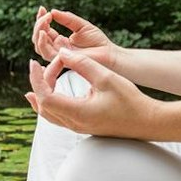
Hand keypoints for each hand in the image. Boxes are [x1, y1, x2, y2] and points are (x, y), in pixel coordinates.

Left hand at [26, 48, 157, 139]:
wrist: (147, 122)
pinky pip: (57, 117)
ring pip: (48, 114)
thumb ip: (82, 64)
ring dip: (40, 95)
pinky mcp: (83, 126)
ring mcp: (78, 127)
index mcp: (78, 113)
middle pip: (43, 105)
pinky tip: (47, 96)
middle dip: (39, 82)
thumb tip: (62, 53)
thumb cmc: (130, 101)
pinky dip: (48, 104)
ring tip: (36, 79)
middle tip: (44, 64)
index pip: (45, 96)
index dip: (36, 78)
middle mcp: (75, 124)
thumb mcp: (106, 77)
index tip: (34, 63)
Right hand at [31, 6, 123, 70]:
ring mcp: (59, 55)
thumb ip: (67, 19)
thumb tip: (53, 11)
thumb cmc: (98, 41)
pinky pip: (47, 54)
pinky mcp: (62, 61)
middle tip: (45, 14)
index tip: (43, 8)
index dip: (41, 19)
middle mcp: (57, 49)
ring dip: (39, 32)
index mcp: (60, 41)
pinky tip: (45, 32)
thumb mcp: (81, 25)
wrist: (109, 54)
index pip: (45, 30)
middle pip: (39, 38)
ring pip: (39, 46)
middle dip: (38, 25)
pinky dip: (43, 43)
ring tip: (45, 20)